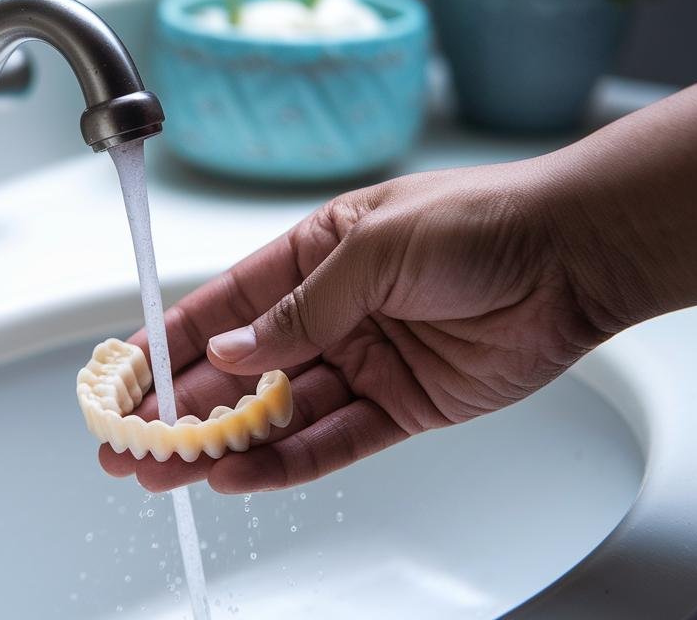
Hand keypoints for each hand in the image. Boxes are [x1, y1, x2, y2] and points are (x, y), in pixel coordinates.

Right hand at [100, 160, 609, 492]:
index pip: (221, 306)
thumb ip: (300, 310)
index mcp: (312, 256)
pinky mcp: (401, 407)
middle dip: (178, 410)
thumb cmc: (479, 221)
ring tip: (168, 474)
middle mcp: (331, 313)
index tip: (122, 379)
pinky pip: (333, 442)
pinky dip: (286, 462)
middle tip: (129, 448)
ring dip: (220, 445)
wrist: (575, 254)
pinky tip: (239, 475)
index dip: (167, 343)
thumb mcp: (372, 248)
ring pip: (276, 415)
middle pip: (238, 372)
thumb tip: (234, 353)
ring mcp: (364, 362)